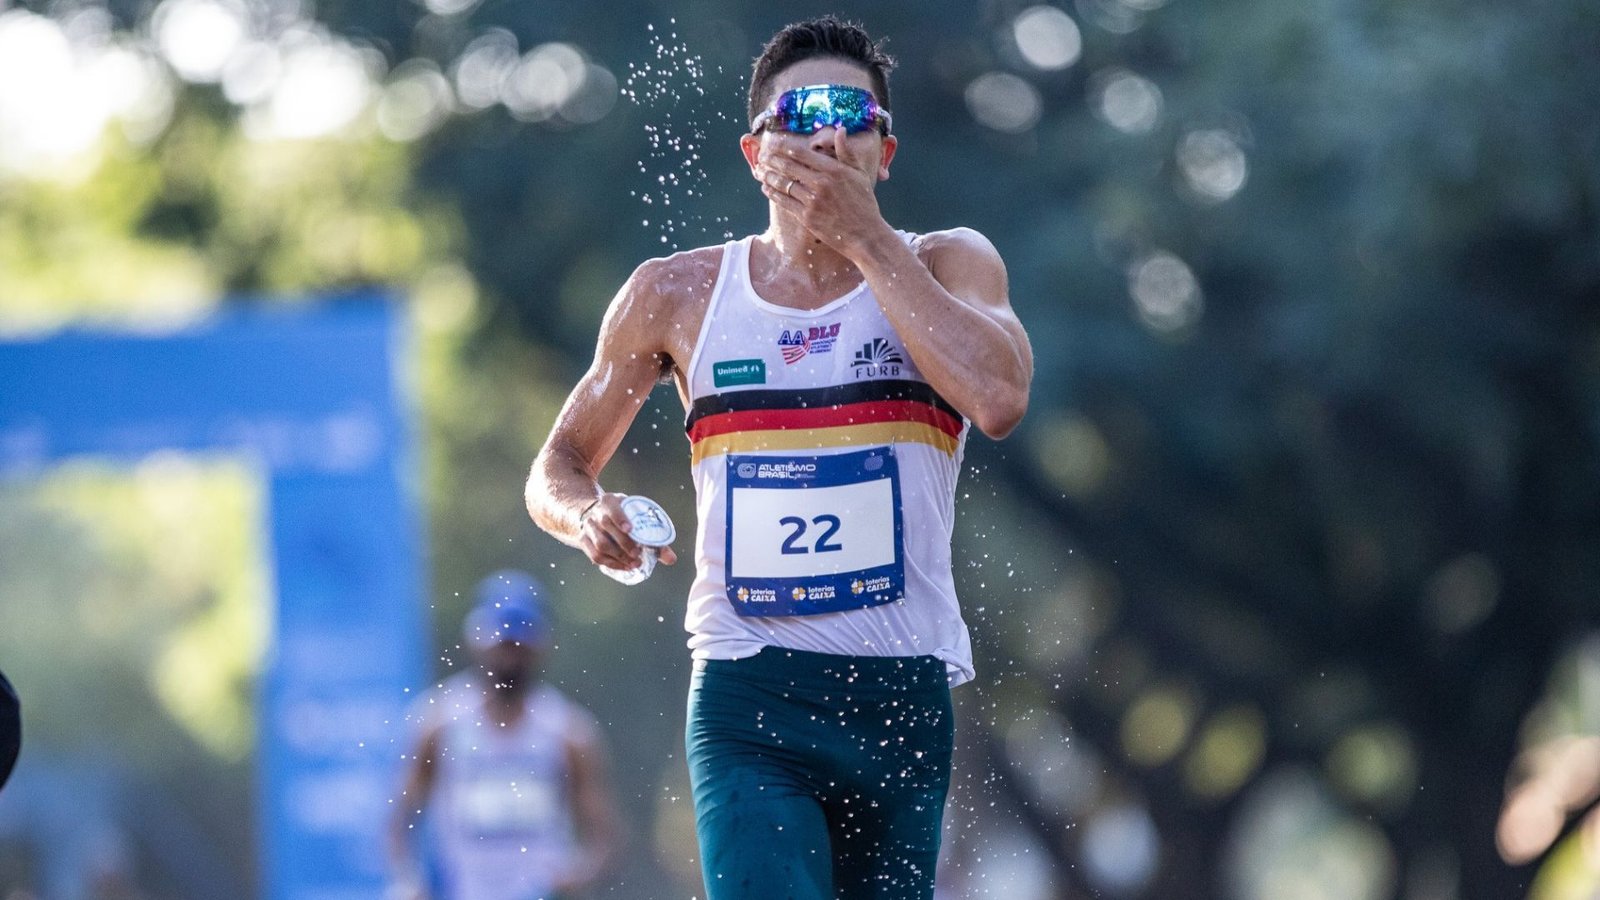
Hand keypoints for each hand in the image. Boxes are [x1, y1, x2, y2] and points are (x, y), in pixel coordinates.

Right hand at [578, 493, 678, 570]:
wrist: (595, 515)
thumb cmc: (623, 517)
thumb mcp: (635, 517)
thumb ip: (655, 537)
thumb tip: (671, 559)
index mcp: (610, 501)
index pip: (612, 508)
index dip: (620, 518)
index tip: (630, 529)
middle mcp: (596, 513)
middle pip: (606, 527)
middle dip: (623, 542)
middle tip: (637, 554)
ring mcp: (588, 528)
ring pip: (600, 544)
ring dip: (618, 556)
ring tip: (634, 564)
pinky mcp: (584, 542)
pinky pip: (595, 556)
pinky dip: (611, 563)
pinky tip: (624, 567)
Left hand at [758, 129, 892, 256]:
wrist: (865, 235)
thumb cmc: (863, 203)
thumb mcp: (859, 174)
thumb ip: (847, 152)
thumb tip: (840, 130)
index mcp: (833, 169)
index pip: (801, 153)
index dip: (783, 146)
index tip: (773, 143)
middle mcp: (821, 183)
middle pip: (788, 166)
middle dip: (771, 160)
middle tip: (761, 156)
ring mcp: (812, 201)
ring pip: (783, 184)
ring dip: (768, 176)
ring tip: (759, 171)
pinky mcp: (806, 217)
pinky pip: (784, 201)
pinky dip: (772, 193)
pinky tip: (766, 188)